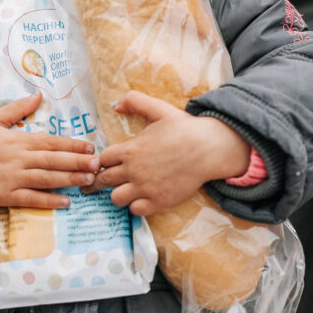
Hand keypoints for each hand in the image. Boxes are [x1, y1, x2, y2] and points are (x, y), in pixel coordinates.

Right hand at [0, 92, 99, 209]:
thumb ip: (17, 109)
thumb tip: (37, 95)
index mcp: (17, 139)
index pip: (50, 141)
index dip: (71, 144)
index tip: (89, 146)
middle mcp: (18, 158)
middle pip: (53, 159)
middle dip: (77, 162)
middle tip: (98, 164)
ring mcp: (12, 178)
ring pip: (46, 178)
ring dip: (69, 179)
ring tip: (88, 180)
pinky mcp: (6, 196)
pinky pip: (31, 199)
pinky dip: (49, 201)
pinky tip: (65, 201)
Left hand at [88, 91, 250, 215]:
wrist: (209, 149)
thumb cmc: (184, 128)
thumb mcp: (158, 109)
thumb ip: (134, 101)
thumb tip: (114, 104)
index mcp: (130, 150)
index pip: (103, 159)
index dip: (104, 160)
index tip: (110, 161)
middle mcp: (134, 171)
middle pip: (104, 180)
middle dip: (102, 179)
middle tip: (105, 179)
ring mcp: (146, 188)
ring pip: (116, 198)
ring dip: (118, 193)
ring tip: (126, 188)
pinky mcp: (159, 201)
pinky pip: (135, 210)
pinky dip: (136, 205)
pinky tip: (142, 196)